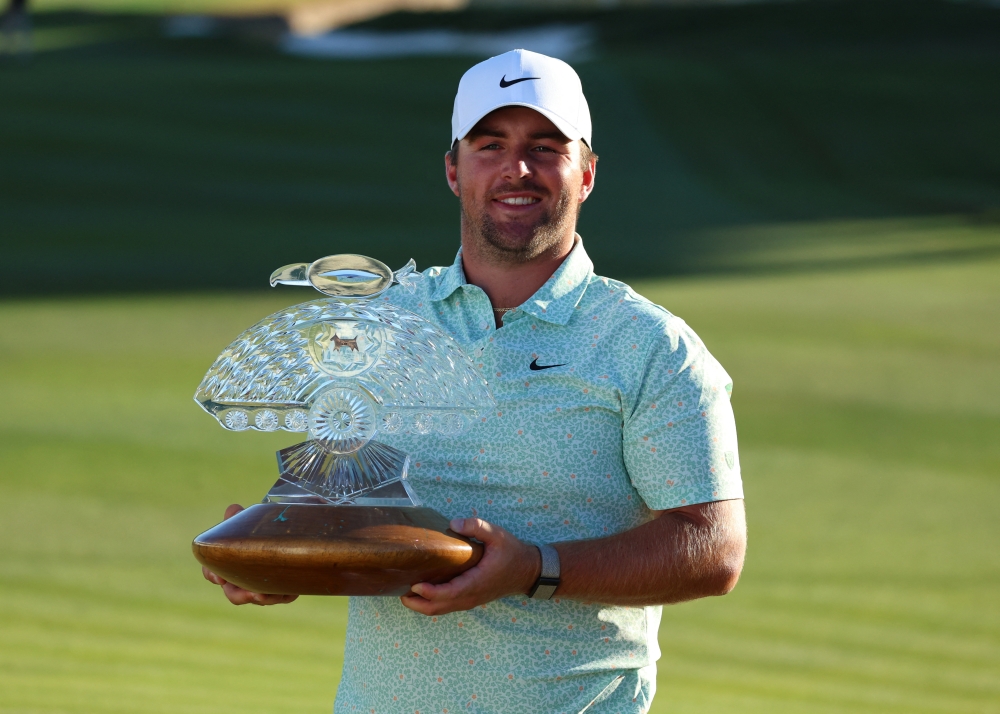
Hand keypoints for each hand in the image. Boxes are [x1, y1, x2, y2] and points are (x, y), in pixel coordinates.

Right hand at [201, 503, 298, 606]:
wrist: (285, 530)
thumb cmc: (259, 526)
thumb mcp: (248, 519)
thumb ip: (238, 516)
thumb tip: (233, 510)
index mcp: (228, 563)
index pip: (213, 573)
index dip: (213, 575)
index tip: (220, 578)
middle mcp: (242, 579)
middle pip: (234, 594)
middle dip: (241, 595)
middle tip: (252, 593)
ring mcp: (260, 586)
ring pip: (259, 598)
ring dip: (265, 598)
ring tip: (268, 594)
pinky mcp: (281, 588)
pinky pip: (282, 596)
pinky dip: (284, 595)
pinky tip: (289, 592)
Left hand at [400, 517, 540, 615]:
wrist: (528, 571)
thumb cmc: (512, 552)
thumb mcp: (497, 535)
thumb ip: (476, 527)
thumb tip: (453, 523)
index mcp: (476, 583)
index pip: (447, 594)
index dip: (428, 592)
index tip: (413, 584)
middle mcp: (470, 597)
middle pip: (438, 608)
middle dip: (417, 604)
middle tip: (400, 591)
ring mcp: (470, 601)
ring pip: (441, 610)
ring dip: (422, 605)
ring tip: (405, 593)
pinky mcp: (470, 599)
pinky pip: (447, 606)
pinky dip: (432, 603)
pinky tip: (423, 592)